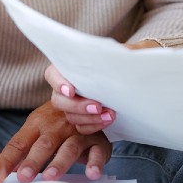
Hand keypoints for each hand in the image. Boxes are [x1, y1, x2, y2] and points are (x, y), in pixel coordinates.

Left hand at [0, 101, 112, 182]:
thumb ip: (20, 150)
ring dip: (60, 162)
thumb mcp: (37, 130)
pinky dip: (95, 162)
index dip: (8, 159)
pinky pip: (97, 151)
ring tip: (51, 176)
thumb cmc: (57, 123)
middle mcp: (57, 127)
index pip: (19, 143)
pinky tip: (92, 173)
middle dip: (34, 161)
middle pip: (44, 144)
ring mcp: (79, 132)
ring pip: (69, 147)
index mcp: (37, 124)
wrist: (88, 100)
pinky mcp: (98, 141)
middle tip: (24, 177)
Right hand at [45, 39, 161, 133]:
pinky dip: (94, 126)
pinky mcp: (82, 118)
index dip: (58, 83)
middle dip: (77, 106)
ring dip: (89, 118)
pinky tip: (108, 120)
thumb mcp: (118, 54)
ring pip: (70, 116)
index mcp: (68, 68)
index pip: (52, 74)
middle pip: (58, 100)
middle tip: (97, 106)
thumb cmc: (121, 61)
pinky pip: (81, 128)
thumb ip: (112, 54)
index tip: (71, 90)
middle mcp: (66, 87)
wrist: (130, 77)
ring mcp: (72, 105)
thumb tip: (116, 55)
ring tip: (110, 114)